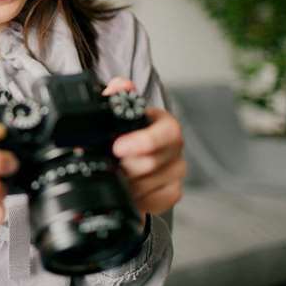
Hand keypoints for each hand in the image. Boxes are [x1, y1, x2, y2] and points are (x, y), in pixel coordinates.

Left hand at [102, 77, 185, 217]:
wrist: (126, 157)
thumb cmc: (121, 132)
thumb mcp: (115, 112)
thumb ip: (115, 96)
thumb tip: (120, 85)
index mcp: (164, 124)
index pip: (165, 133)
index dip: (142, 142)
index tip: (117, 148)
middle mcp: (175, 147)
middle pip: (152, 163)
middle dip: (124, 167)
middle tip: (108, 165)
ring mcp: (177, 170)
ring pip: (151, 184)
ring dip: (128, 184)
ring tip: (114, 177)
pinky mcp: (174, 191)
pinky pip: (158, 201)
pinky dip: (139, 199)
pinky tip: (128, 191)